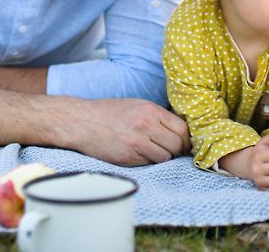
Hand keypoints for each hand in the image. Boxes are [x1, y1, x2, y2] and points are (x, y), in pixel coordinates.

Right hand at [63, 98, 188, 165]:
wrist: (81, 121)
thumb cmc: (109, 113)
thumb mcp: (136, 105)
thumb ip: (157, 116)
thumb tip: (179, 131)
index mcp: (150, 110)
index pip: (182, 128)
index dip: (186, 138)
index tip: (184, 143)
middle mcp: (146, 125)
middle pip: (177, 144)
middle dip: (178, 150)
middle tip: (173, 152)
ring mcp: (137, 142)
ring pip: (165, 157)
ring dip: (162, 157)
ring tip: (152, 152)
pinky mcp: (127, 157)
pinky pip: (149, 164)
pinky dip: (148, 162)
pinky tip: (138, 154)